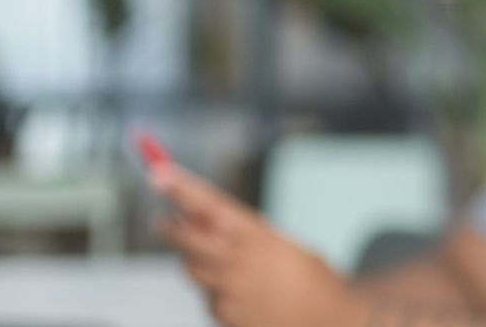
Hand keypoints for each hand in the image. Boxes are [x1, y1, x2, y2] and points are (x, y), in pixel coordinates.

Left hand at [152, 162, 372, 326]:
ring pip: (191, 267)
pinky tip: (245, 292)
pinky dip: (216, 289)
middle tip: (164, 221)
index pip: (210, 206)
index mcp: (257, 237)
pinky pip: (206, 294)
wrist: (327, 319)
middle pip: (184, 240)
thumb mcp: (280, 242)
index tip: (158, 173)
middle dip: (170, 228)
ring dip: (197, 259)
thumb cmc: (307, 276)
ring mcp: (227, 291)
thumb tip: (199, 218)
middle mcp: (237, 263)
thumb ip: (239, 231)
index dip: (182, 189)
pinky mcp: (222, 315)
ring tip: (230, 264)